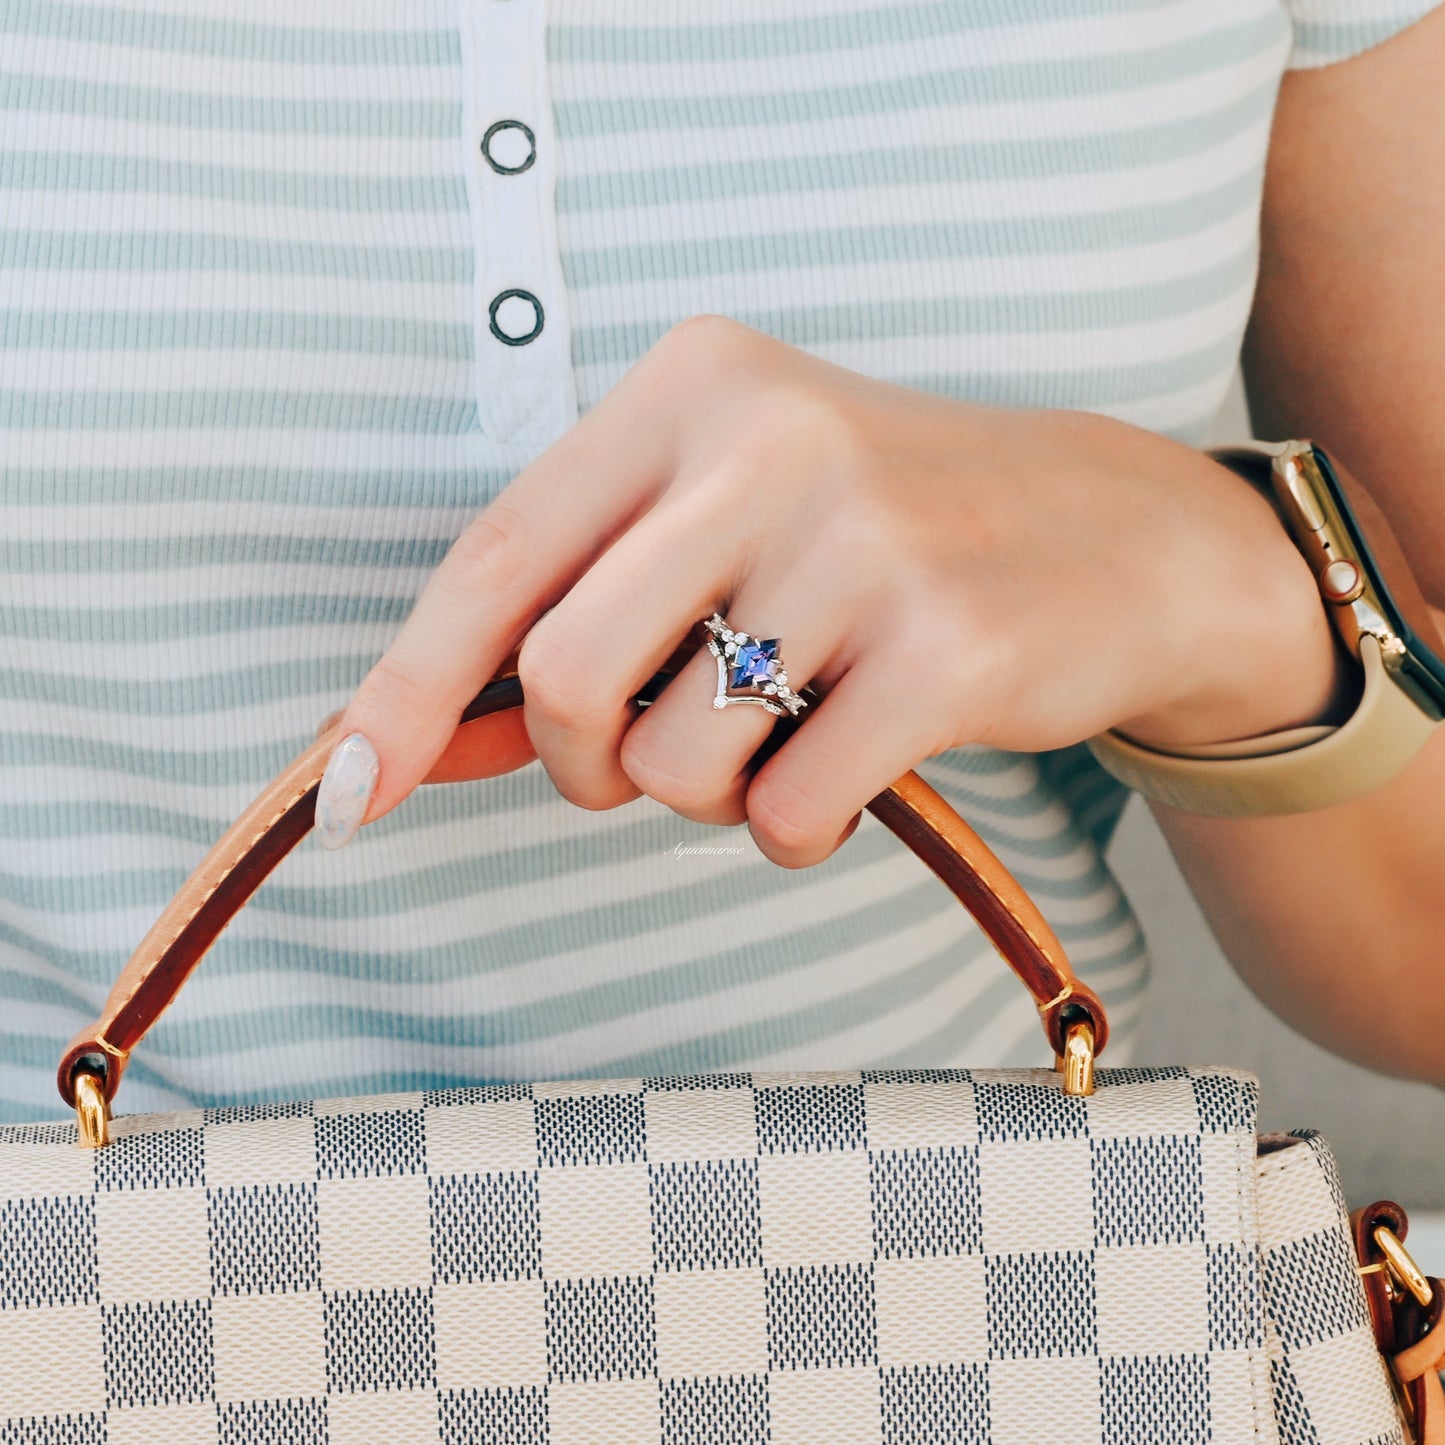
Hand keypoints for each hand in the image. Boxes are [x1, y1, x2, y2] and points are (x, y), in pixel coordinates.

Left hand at [314, 314, 1346, 861]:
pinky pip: (786, 813)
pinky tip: (853, 773)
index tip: (348, 789)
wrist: (1118, 538)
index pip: (498, 558)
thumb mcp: (728, 530)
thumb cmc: (884, 543)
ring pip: (676, 765)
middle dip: (580, 761)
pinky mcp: (951, 648)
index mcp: (694, 389)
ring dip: (704, 798)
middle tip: (641, 762)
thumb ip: (581, 615)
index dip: (404, 687)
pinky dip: (791, 831)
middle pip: (563, 675)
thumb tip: (414, 741)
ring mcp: (868, 542)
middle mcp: (772, 442)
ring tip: (783, 740)